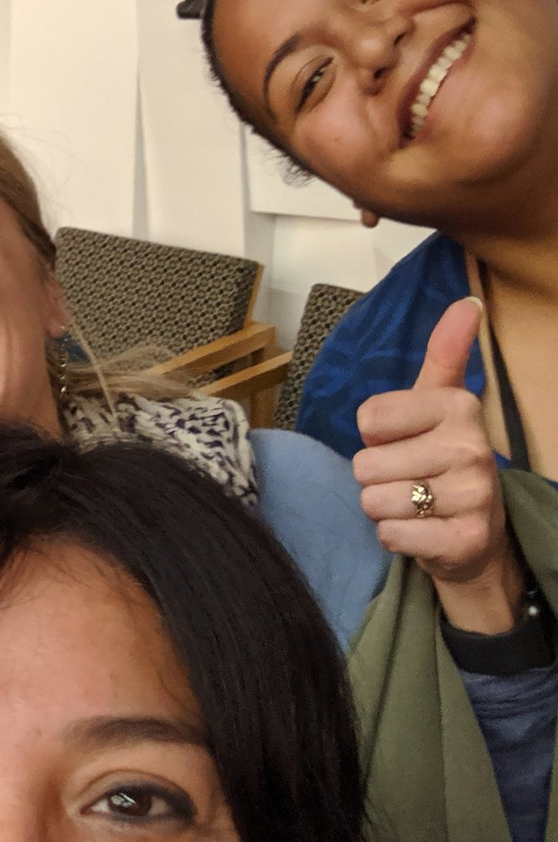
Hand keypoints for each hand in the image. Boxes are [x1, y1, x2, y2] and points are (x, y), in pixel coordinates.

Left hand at [353, 298, 521, 632]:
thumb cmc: (441, 459)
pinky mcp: (464, 539)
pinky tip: (422, 531)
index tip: (403, 440)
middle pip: (365, 464)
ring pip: (374, 501)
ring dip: (384, 509)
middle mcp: (471, 448)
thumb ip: (445, 354)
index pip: (368, 417)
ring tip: (415, 505)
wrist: (475, 534)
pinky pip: (391, 535)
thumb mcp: (438, 403)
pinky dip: (396, 538)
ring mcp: (473, 496)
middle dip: (376, 478)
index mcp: (458, 407)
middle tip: (410, 479)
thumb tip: (468, 302)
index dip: (373, 435)